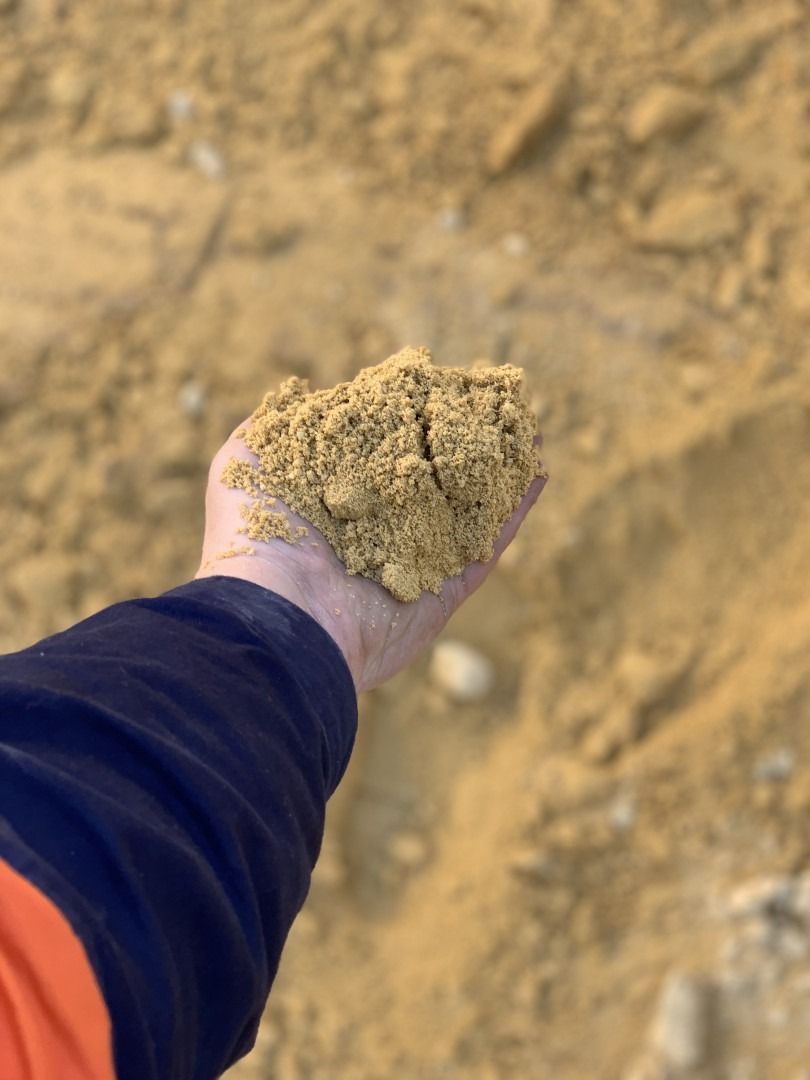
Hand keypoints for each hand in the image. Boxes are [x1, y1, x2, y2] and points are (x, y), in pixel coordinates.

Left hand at [195, 422, 545, 693]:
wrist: (280, 615)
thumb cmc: (255, 534)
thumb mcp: (244, 461)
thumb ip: (272, 425)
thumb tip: (303, 394)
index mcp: (335, 494)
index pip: (383, 443)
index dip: (413, 412)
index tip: (440, 381)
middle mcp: (377, 525)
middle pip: (431, 471)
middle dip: (462, 437)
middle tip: (495, 401)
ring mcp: (413, 558)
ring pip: (466, 504)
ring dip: (497, 467)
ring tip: (527, 428)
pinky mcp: (442, 591)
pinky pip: (486, 547)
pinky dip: (512, 512)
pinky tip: (536, 473)